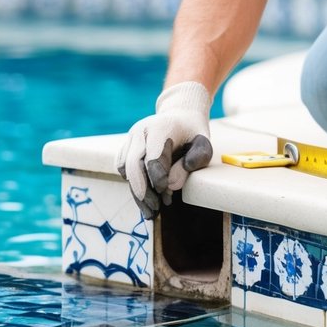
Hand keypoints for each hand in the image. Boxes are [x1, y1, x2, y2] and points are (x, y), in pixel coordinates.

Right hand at [116, 81, 212, 218]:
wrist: (180, 115)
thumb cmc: (193, 132)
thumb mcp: (203, 144)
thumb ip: (195, 160)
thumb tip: (171, 185)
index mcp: (161, 127)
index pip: (152, 157)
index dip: (158, 179)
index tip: (167, 192)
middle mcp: (141, 131)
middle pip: (133, 164)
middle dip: (143, 190)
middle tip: (155, 210)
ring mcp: (131, 138)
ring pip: (126, 168)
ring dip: (137, 192)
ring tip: (151, 210)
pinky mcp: (127, 146)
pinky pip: (123, 167)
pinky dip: (133, 183)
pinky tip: (146, 197)